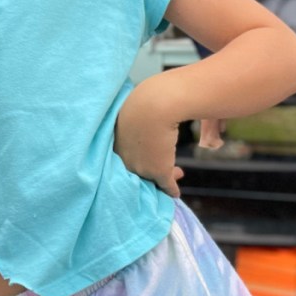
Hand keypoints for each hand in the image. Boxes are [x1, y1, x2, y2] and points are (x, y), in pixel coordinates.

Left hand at [113, 79, 183, 197]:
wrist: (154, 106)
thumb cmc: (144, 103)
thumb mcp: (133, 113)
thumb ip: (135, 122)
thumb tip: (143, 121)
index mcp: (116, 144)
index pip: (125, 157)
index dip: (137, 158)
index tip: (147, 154)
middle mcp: (126, 159)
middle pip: (137, 170)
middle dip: (150, 170)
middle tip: (162, 164)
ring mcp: (141, 166)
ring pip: (152, 178)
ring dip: (163, 180)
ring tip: (178, 173)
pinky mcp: (158, 171)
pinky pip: (165, 185)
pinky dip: (171, 190)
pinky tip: (175, 193)